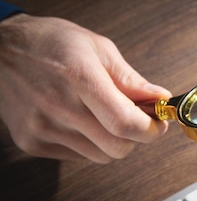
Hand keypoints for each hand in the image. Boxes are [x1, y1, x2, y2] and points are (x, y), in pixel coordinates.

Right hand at [0, 14, 171, 162]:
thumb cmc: (49, 43)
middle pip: (117, 148)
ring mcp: (42, 128)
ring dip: (112, 141)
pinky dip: (88, 143)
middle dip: (135, 137)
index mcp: (79, 77)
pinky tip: (79, 119)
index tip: (158, 124)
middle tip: (134, 118)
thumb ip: (131, 80)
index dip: (150, 130)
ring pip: (101, 157)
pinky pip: (78, 157)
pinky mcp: (32, 143)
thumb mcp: (98, 48)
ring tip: (102, 114)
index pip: (124, 123)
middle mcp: (59, 107)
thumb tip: (160, 99)